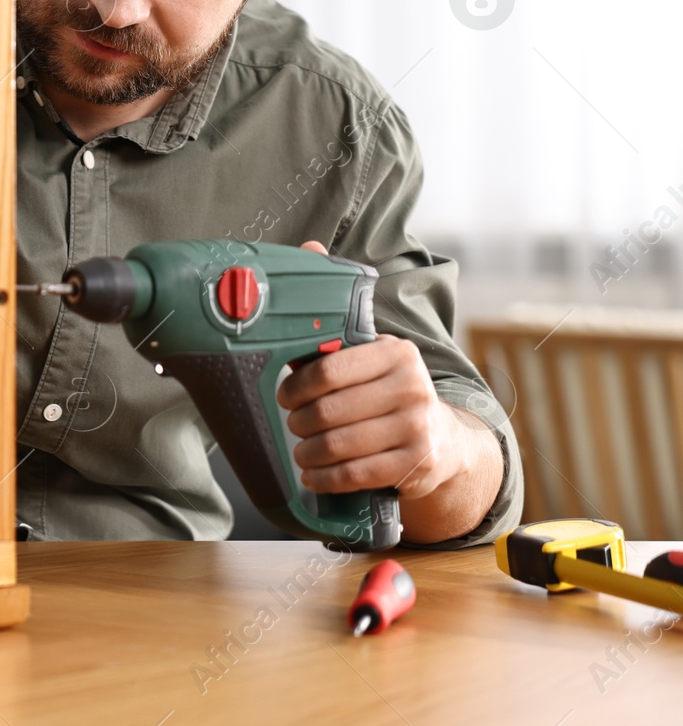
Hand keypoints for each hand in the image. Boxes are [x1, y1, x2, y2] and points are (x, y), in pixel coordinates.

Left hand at [277, 241, 472, 499]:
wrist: (442, 440)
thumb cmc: (385, 391)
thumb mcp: (366, 351)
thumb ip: (333, 311)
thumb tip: (309, 247)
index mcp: (395, 352)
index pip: (326, 370)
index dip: (294, 387)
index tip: (284, 395)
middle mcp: (412, 387)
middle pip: (328, 411)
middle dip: (299, 423)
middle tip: (293, 425)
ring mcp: (418, 427)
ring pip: (338, 445)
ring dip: (308, 452)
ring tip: (302, 451)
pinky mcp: (417, 464)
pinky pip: (355, 474)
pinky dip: (325, 478)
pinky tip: (315, 474)